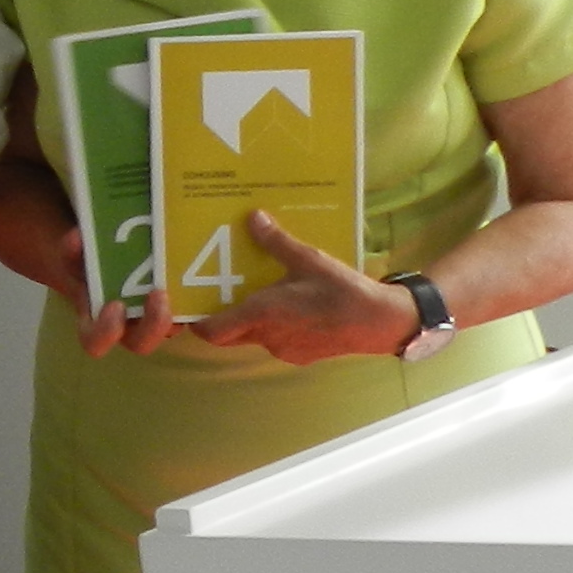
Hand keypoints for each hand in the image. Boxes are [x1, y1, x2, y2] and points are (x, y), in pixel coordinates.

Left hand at [185, 210, 417, 365]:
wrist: (381, 323)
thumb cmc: (342, 290)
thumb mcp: (308, 258)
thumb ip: (276, 242)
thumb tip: (252, 218)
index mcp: (262, 314)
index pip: (212, 331)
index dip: (196, 321)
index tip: (191, 302)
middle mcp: (267, 337)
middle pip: (229, 334)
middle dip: (222, 315)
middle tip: (221, 289)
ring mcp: (283, 349)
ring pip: (253, 336)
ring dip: (250, 318)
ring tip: (255, 290)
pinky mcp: (300, 355)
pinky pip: (275, 340)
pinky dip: (273, 325)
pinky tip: (288, 304)